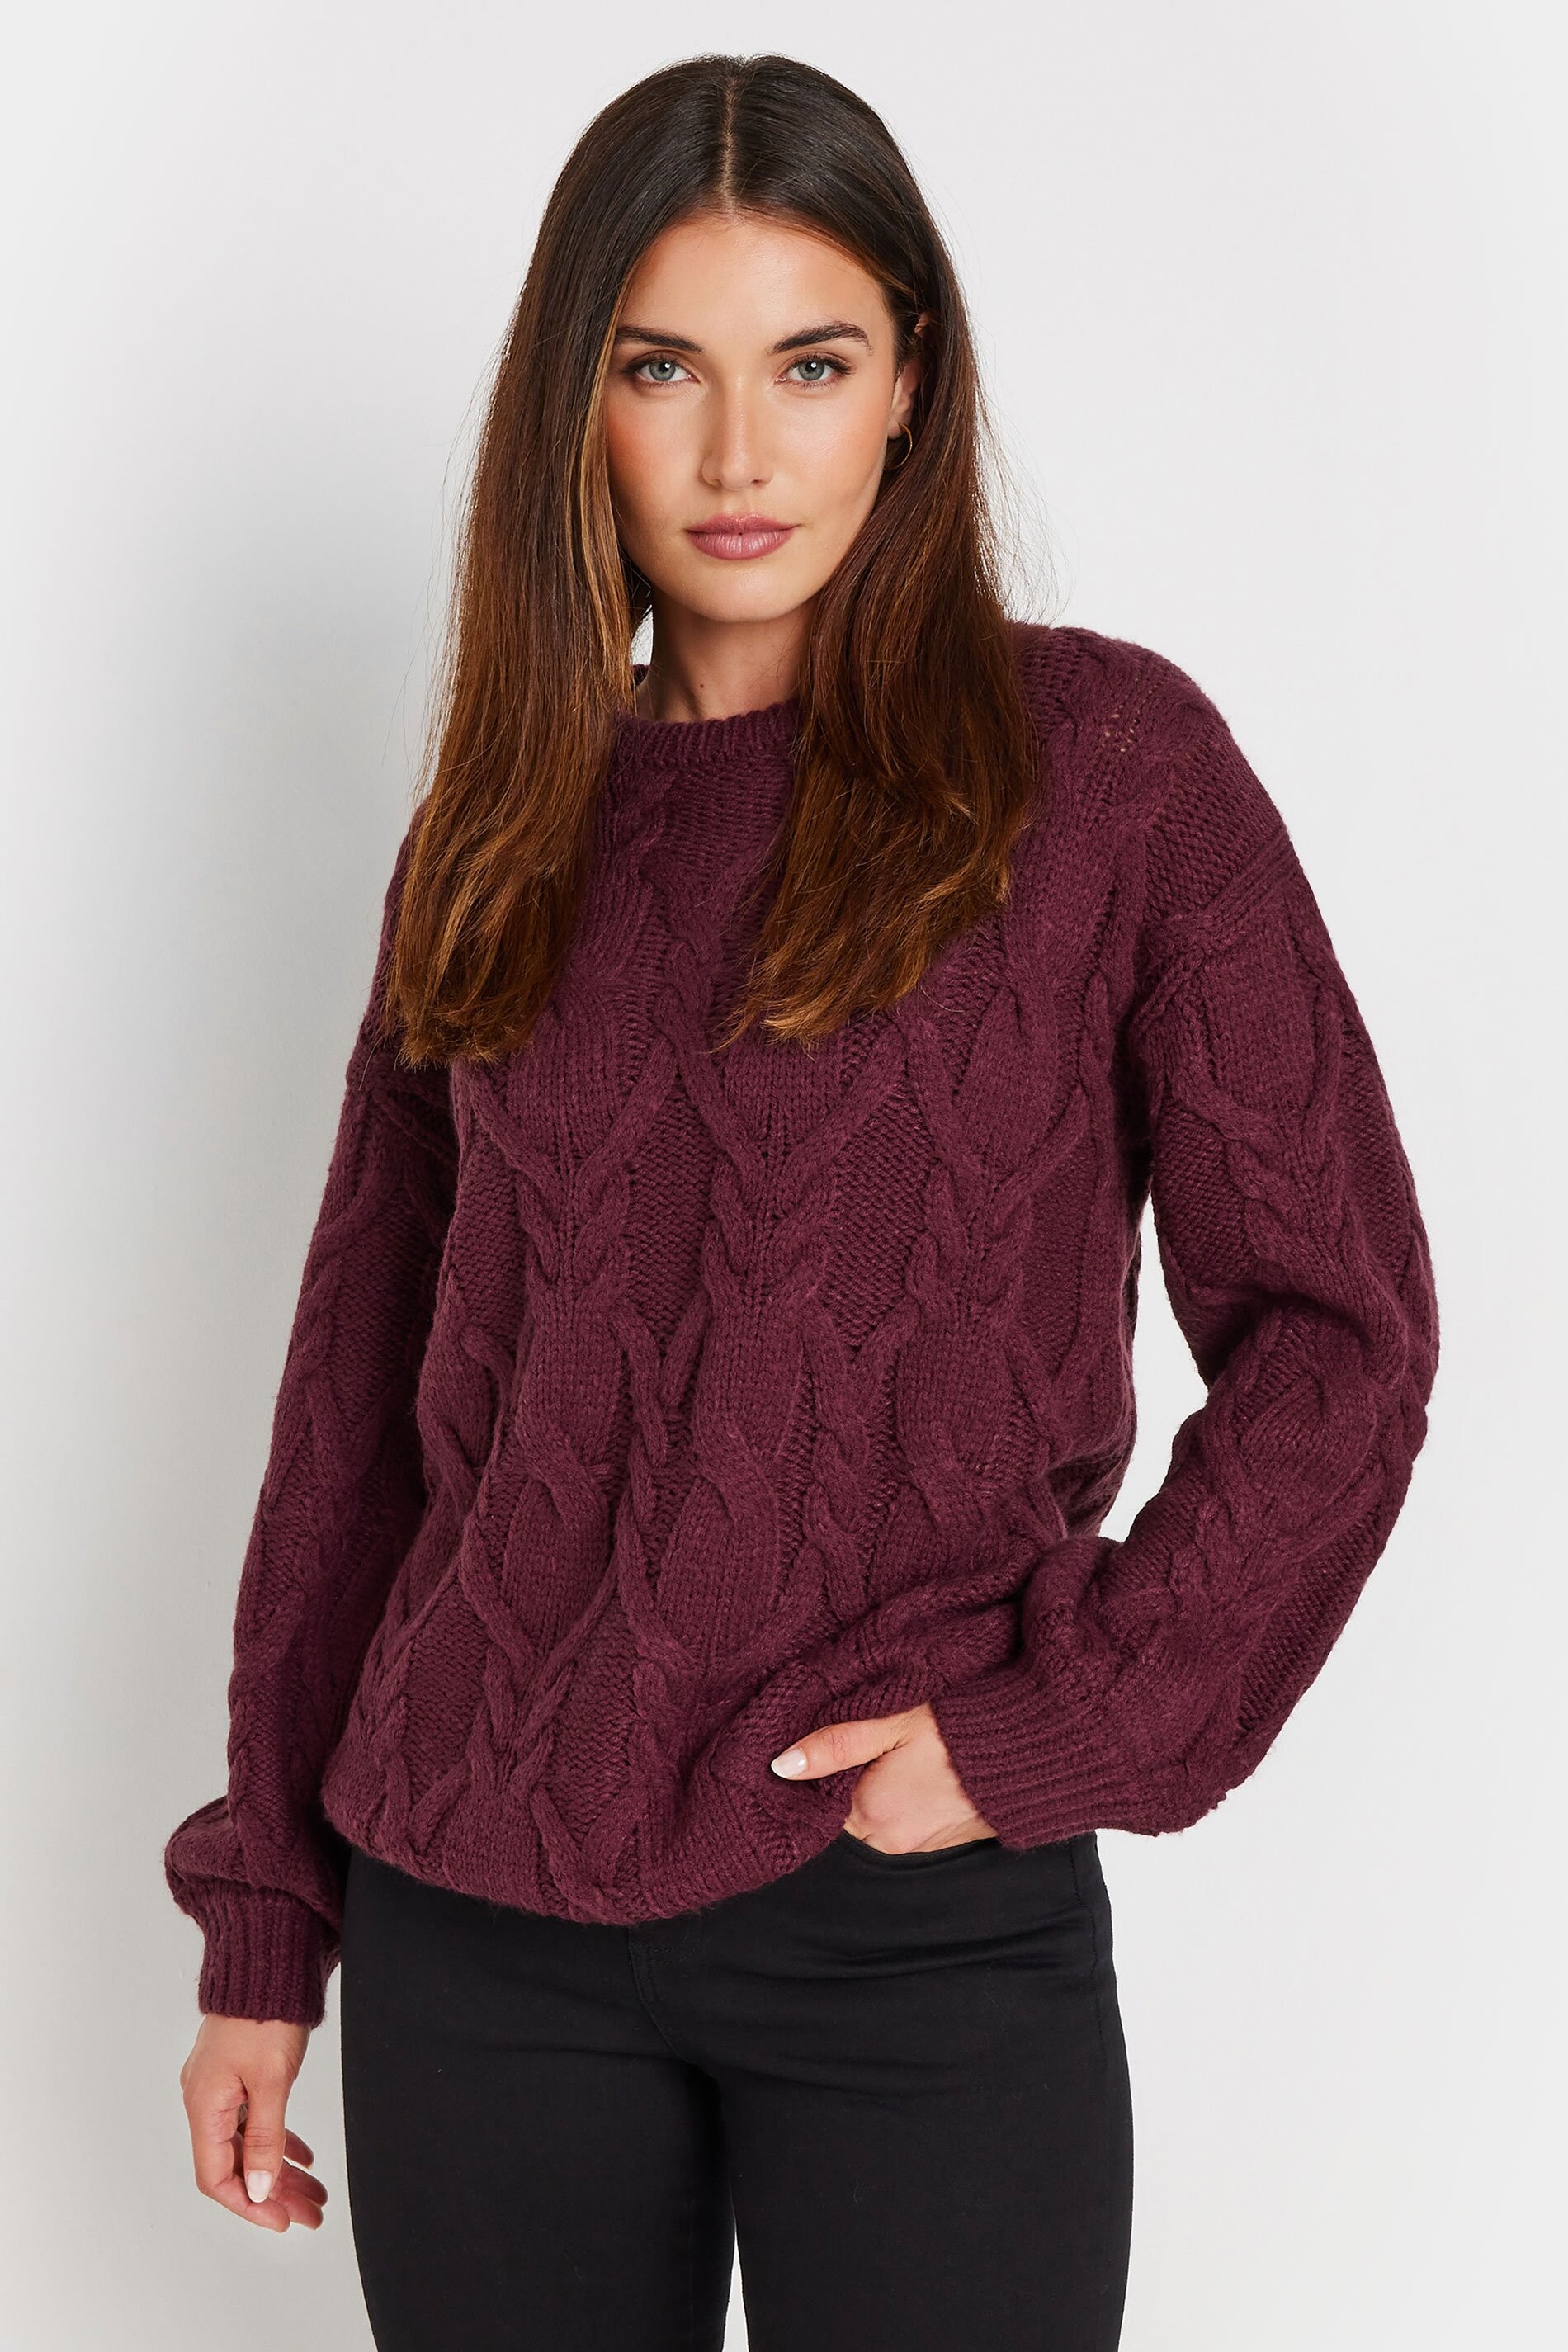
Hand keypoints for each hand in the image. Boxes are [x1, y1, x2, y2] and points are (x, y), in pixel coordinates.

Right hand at [179, 2014, 326, 2230]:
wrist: (267, 1961)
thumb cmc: (264, 2014)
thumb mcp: (271, 2081)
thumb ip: (265, 2138)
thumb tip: (260, 2188)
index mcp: (204, 2106)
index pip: (217, 2177)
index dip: (249, 2204)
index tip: (283, 2220)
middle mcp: (205, 2100)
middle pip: (237, 2165)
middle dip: (274, 2194)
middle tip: (311, 2213)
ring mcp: (221, 2087)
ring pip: (249, 2144)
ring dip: (281, 2171)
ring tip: (315, 2193)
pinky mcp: (238, 2074)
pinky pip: (254, 2121)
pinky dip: (278, 2141)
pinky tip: (304, 2157)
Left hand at [770, 1701, 998, 1852]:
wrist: (1034, 1747)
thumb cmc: (962, 1726)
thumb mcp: (891, 1722)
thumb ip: (835, 1744)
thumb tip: (781, 1765)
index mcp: (871, 1811)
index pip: (818, 1802)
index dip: (820, 1772)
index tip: (829, 1742)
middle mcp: (892, 1840)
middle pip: (847, 1813)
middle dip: (849, 1783)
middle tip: (870, 1739)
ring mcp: (922, 1845)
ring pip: (879, 1819)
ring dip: (881, 1790)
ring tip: (901, 1749)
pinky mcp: (948, 1841)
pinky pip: (910, 1823)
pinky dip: (910, 1799)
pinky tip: (925, 1768)